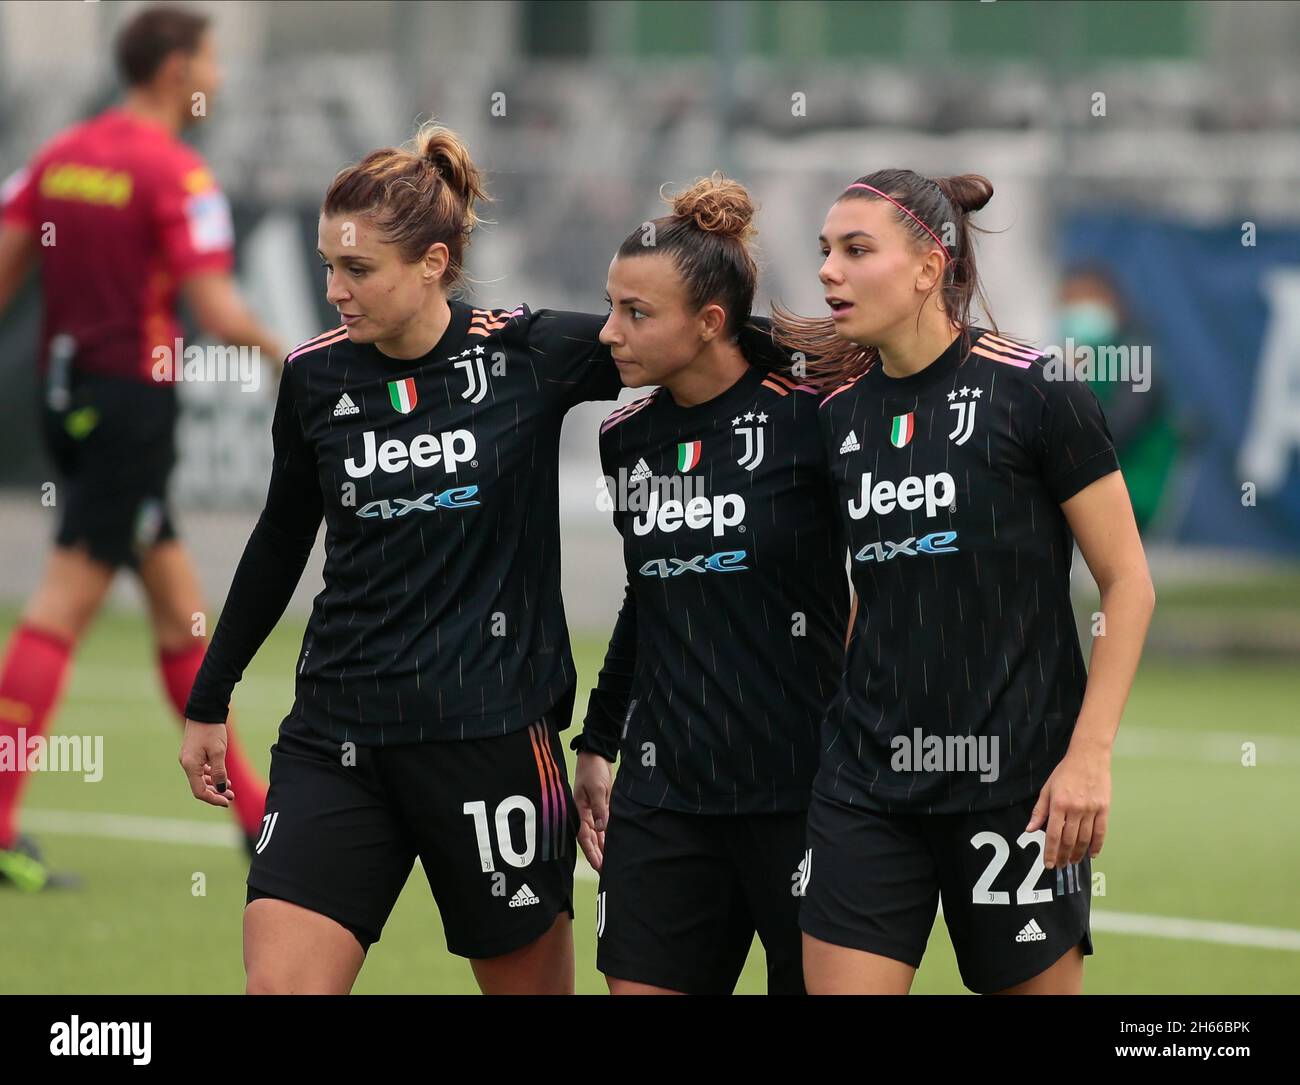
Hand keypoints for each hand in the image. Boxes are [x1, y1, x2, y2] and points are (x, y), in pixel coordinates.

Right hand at [179, 719, 236, 807]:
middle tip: (231, 796)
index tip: (227, 801)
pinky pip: (200, 770)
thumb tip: (221, 789)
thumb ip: (219, 772)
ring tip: (230, 787)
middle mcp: (186, 764)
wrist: (205, 711)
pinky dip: (210, 775)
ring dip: (214, 784)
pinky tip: (222, 776)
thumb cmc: (212, 730)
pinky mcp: (192, 753)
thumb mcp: (219, 752)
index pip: (199, 791)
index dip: (213, 799)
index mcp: (190, 765)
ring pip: (200, 778)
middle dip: (216, 793)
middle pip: (199, 786)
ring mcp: (188, 759)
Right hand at [574, 751, 612, 870]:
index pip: (584, 837)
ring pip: (598, 836)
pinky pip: (605, 826)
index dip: (591, 852)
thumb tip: (601, 828)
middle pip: (591, 840)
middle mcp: (586, 815)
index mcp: (580, 811)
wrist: (597, 755)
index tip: (598, 866)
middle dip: (597, 856)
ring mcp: (594, 812)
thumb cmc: (593, 770)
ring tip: (610, 865)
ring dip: (603, 849)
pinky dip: (608, 837)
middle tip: (605, 873)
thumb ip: (600, 809)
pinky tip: (614, 847)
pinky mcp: (602, 808)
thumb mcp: (597, 789)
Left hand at [1025, 736, 1110, 868]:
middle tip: (1060, 866)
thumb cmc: (1065, 772)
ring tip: (1073, 861)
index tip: (1048, 864)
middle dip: (1063, 856)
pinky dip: (1096, 845)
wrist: (1089, 757)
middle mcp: (1075, 809)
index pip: (1052, 835)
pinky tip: (1091, 854)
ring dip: (1078, 854)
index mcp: (1058, 804)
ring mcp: (1091, 809)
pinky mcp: (1104, 809)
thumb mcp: (1047, 788)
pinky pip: (1101, 832)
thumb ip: (1039, 811)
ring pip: (1085, 839)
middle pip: (1069, 840)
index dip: (1050, 852)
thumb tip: (1029, 830)